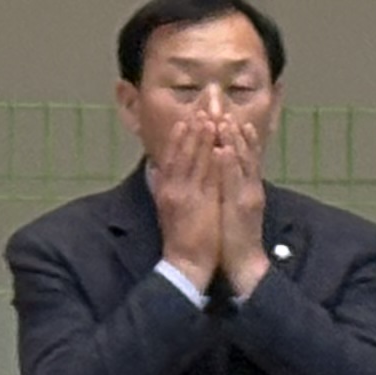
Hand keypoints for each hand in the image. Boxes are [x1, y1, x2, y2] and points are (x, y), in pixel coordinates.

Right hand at [146, 127, 220, 290]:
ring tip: (208, 120)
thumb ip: (163, 188)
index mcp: (165, 190)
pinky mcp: (196, 203)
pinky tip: (218, 146)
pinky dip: (210, 159)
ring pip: (192, 160)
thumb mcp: (166, 209)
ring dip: (200, 139)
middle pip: (180, 153)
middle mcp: (171, 188)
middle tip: (199, 111)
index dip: (178, 138)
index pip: (170, 158)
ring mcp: (183, 194)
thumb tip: (157, 172)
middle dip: (190, 132)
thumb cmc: (180, 238)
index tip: (185, 121)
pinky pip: (205, 176)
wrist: (184, 263)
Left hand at [211, 118, 270, 298]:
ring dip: (234, 141)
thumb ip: (229, 188)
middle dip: (237, 132)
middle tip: (227, 110)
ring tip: (226, 121)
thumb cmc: (233, 235)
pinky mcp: (242, 206)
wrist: (244, 263)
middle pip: (246, 154)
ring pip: (243, 162)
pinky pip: (235, 181)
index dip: (240, 137)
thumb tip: (220, 172)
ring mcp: (248, 195)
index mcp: (246, 187)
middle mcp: (250, 187)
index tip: (231, 116)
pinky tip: (223, 149)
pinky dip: (229, 164)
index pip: (245, 157)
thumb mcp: (231, 206)